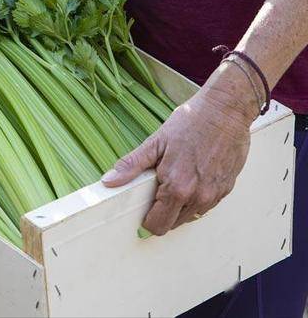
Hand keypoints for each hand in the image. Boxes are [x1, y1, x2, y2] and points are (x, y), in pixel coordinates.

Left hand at [101, 62, 260, 234]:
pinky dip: (196, 198)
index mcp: (177, 187)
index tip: (143, 207)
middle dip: (162, 213)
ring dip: (179, 206)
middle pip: (173, 224)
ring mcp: (215, 194)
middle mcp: (198, 196)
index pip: (158, 225)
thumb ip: (131, 166)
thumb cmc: (190, 122)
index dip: (147, 219)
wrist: (226, 110)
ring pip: (190, 216)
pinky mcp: (227, 188)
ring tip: (176, 178)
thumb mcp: (155, 142)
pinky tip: (193, 176)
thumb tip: (109, 181)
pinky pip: (206, 205)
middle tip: (157, 189)